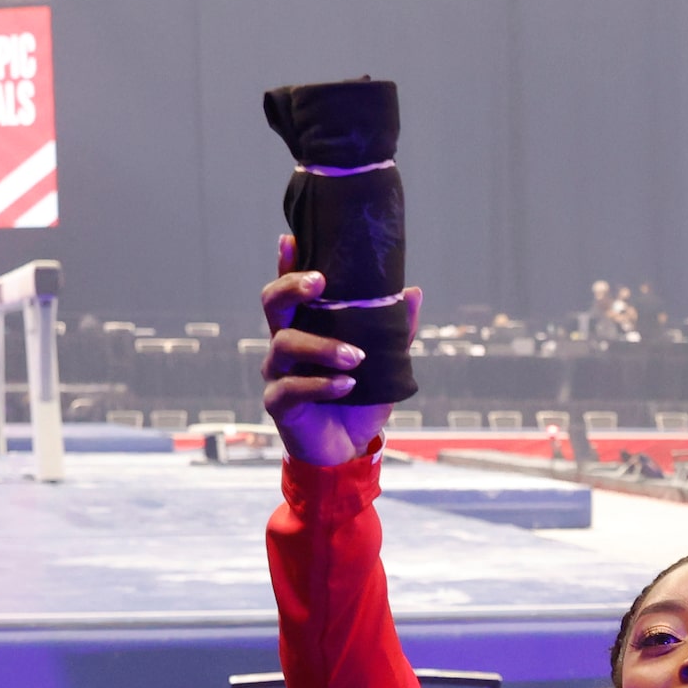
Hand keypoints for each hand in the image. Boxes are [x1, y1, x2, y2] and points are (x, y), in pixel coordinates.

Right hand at [259, 232, 421, 465]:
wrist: (348, 448)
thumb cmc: (360, 398)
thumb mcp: (384, 364)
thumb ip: (395, 330)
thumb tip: (414, 291)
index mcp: (306, 326)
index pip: (291, 288)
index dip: (287, 263)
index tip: (293, 239)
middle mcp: (285, 343)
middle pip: (273, 303)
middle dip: (292, 287)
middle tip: (321, 283)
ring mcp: (277, 373)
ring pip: (285, 344)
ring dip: (322, 346)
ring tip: (357, 357)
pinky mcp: (279, 404)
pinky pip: (292, 388)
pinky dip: (322, 385)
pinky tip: (347, 385)